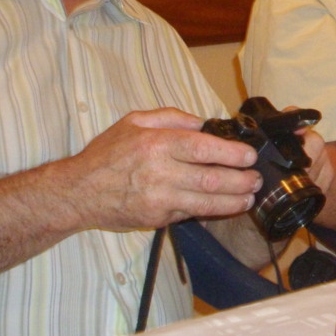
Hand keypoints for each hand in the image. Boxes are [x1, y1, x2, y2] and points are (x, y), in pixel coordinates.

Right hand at [65, 107, 263, 230]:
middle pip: (211, 178)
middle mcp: (160, 172)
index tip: (250, 156)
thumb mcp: (134, 121)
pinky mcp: (157, 219)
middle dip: (241, 180)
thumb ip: (171, 117)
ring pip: (206, 202)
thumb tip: (203, 123)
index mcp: (157, 143)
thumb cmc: (107, 154)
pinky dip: (211, 210)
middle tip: (257, 179)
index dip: (231, 153)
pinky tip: (226, 206)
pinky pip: (191, 213)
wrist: (78, 192)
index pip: (203, 148)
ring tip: (250, 197)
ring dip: (234, 201)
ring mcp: (159, 199)